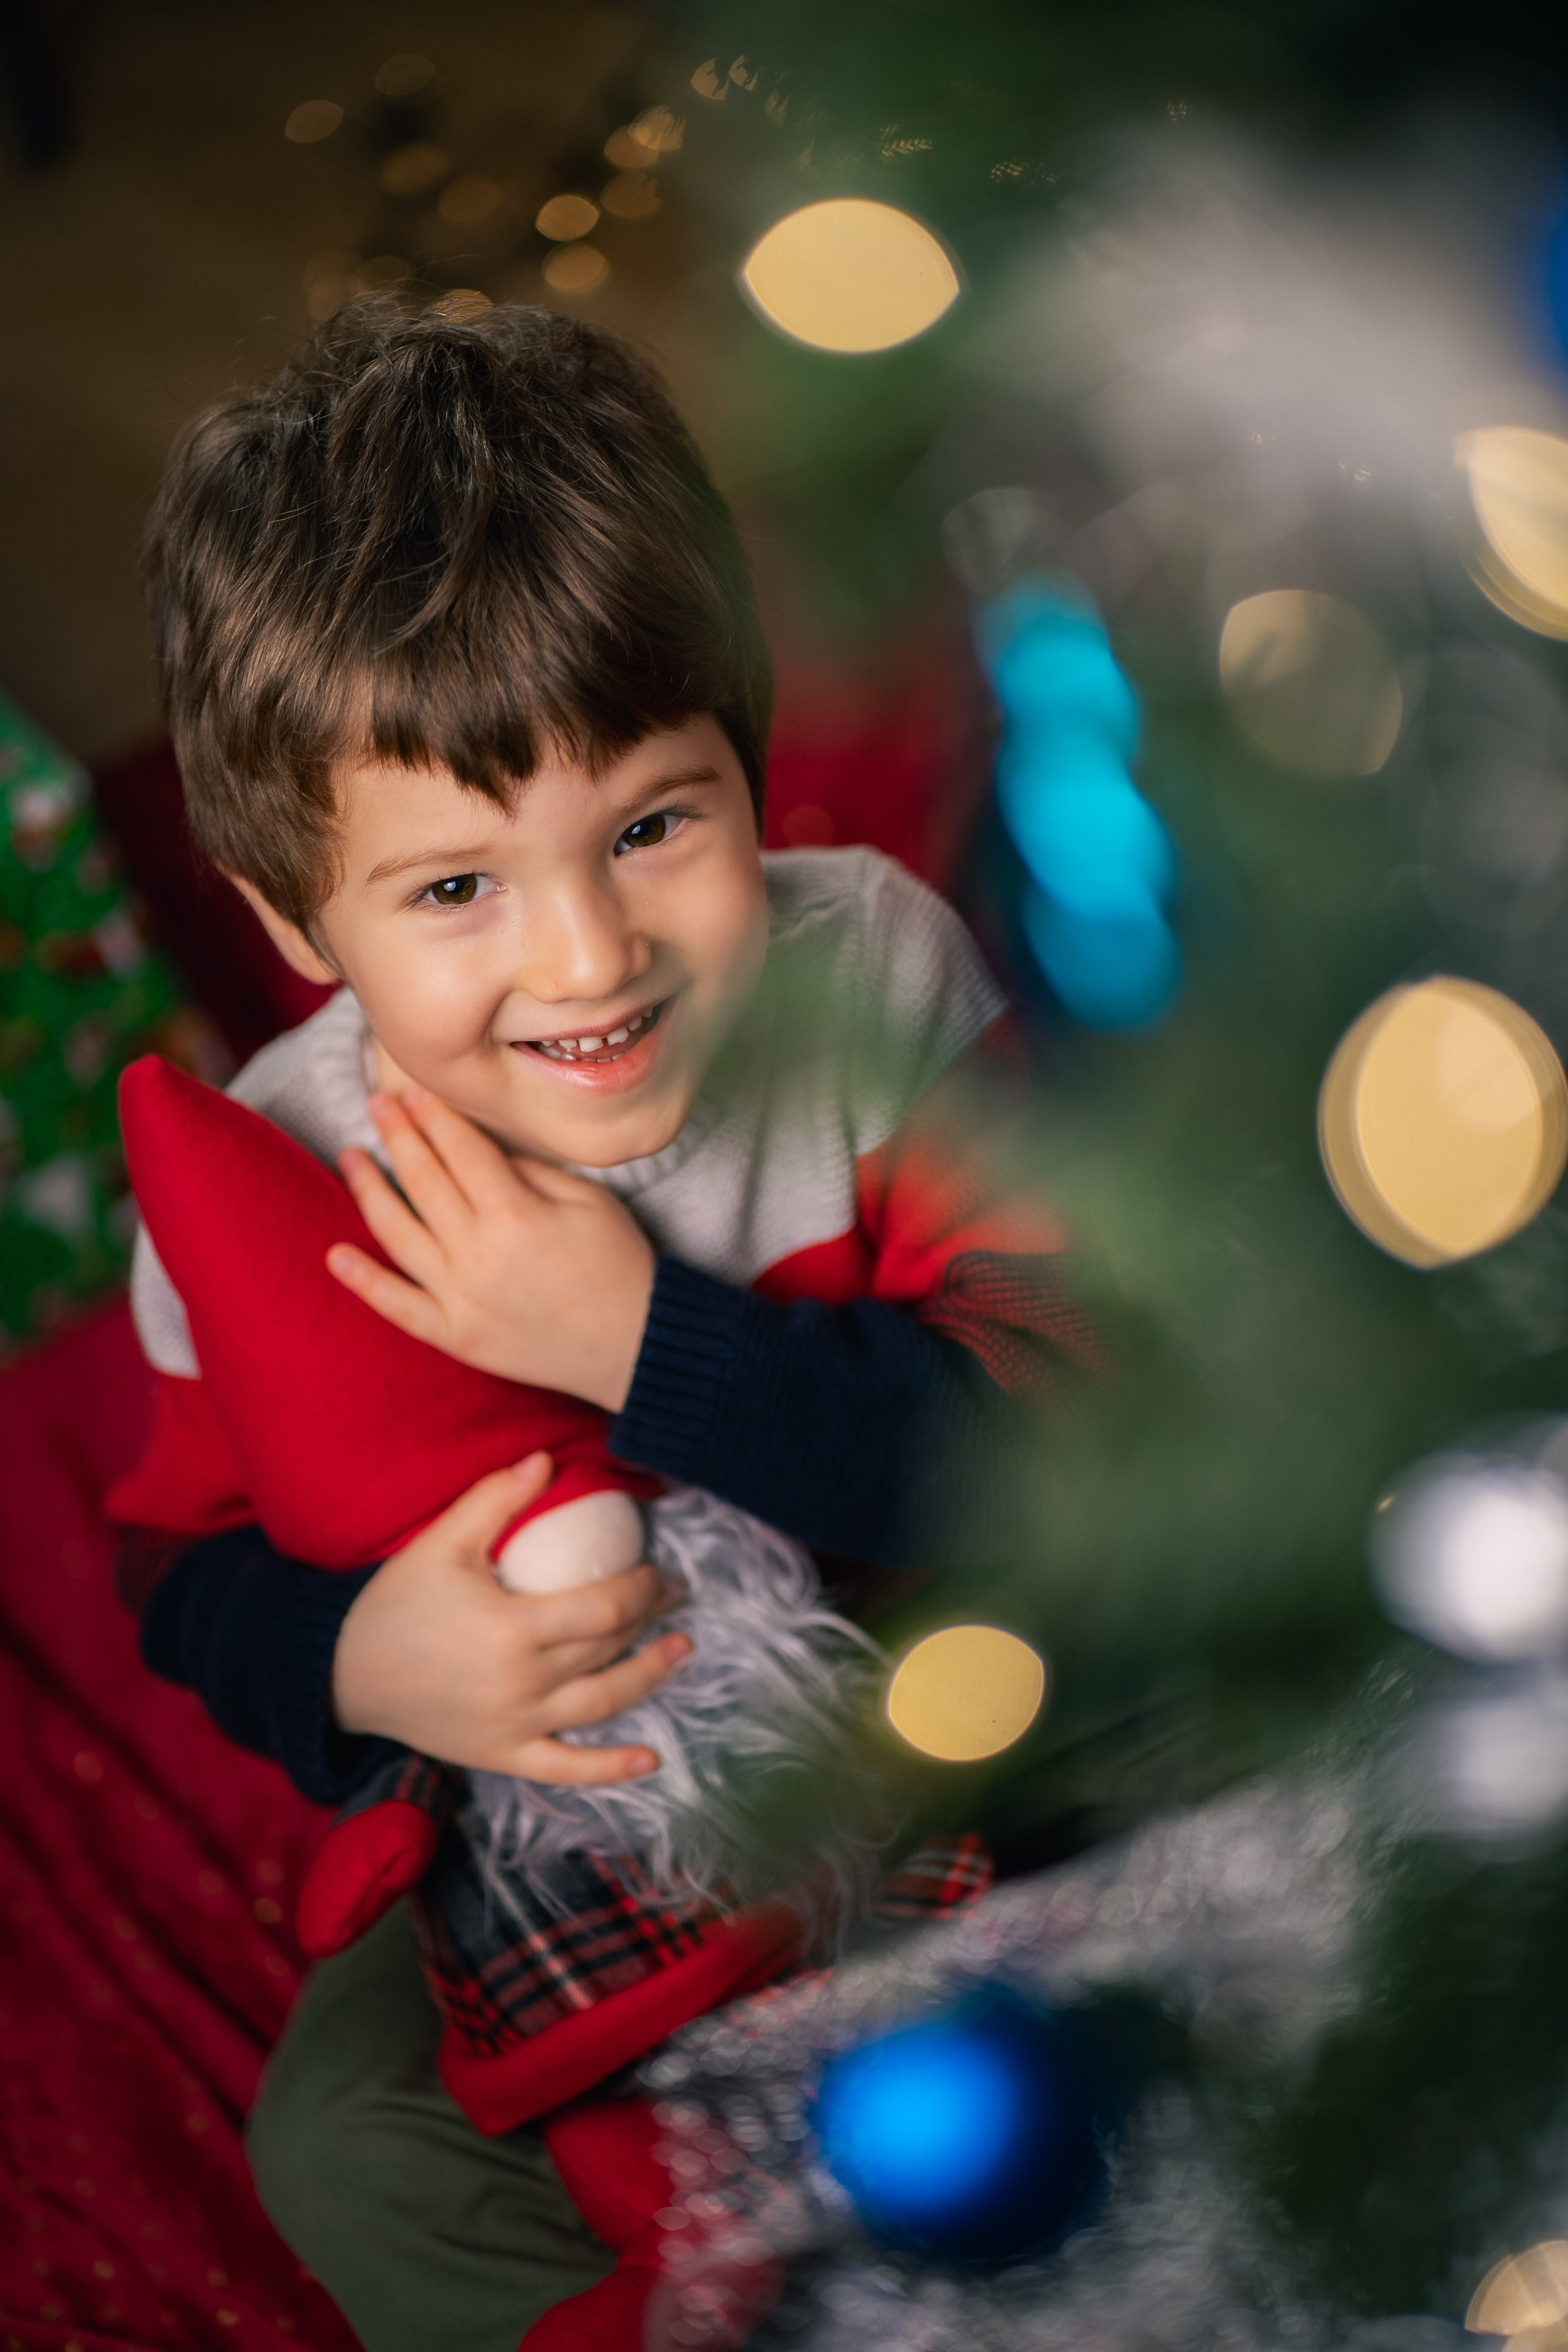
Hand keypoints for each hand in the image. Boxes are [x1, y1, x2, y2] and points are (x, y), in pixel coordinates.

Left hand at [327, 1085, 654, 1411]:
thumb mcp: (591, 1202)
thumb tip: (480, 1153)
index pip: (461, 1151)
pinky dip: (365, 1281)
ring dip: (368, 1190)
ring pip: (399, 1234)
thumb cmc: (619, 1267)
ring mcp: (462, 1298)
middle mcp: (479, 1254)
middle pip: (424, 1182)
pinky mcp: (456, 1336)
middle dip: (398, 1135)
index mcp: (517, 1215)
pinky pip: (399, 1307)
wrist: (635, 1347)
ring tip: (350, 1156)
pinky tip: (335, 1254)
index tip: (414, 1093)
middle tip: (377, 1104)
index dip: (435, 1117)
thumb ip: (532, 1173)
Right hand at [331, 1453, 690, 1781]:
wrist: (343, 1675)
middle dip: (651, 1619)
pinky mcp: (502, 1755)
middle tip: (674, 1595)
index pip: (604, 1607)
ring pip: (603, 1703)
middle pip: (609, 1649)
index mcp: (513, 1629)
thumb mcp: (442, 1542)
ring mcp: (515, 1726)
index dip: (641, 1587)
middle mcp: (523, 1683)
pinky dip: (611, 1769)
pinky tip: (651, 1761)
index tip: (656, 1568)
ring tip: (683, 1649)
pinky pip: (566, 1768)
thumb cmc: (395, 1603)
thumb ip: (495, 1499)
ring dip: (650, 1676)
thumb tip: (546, 1459)